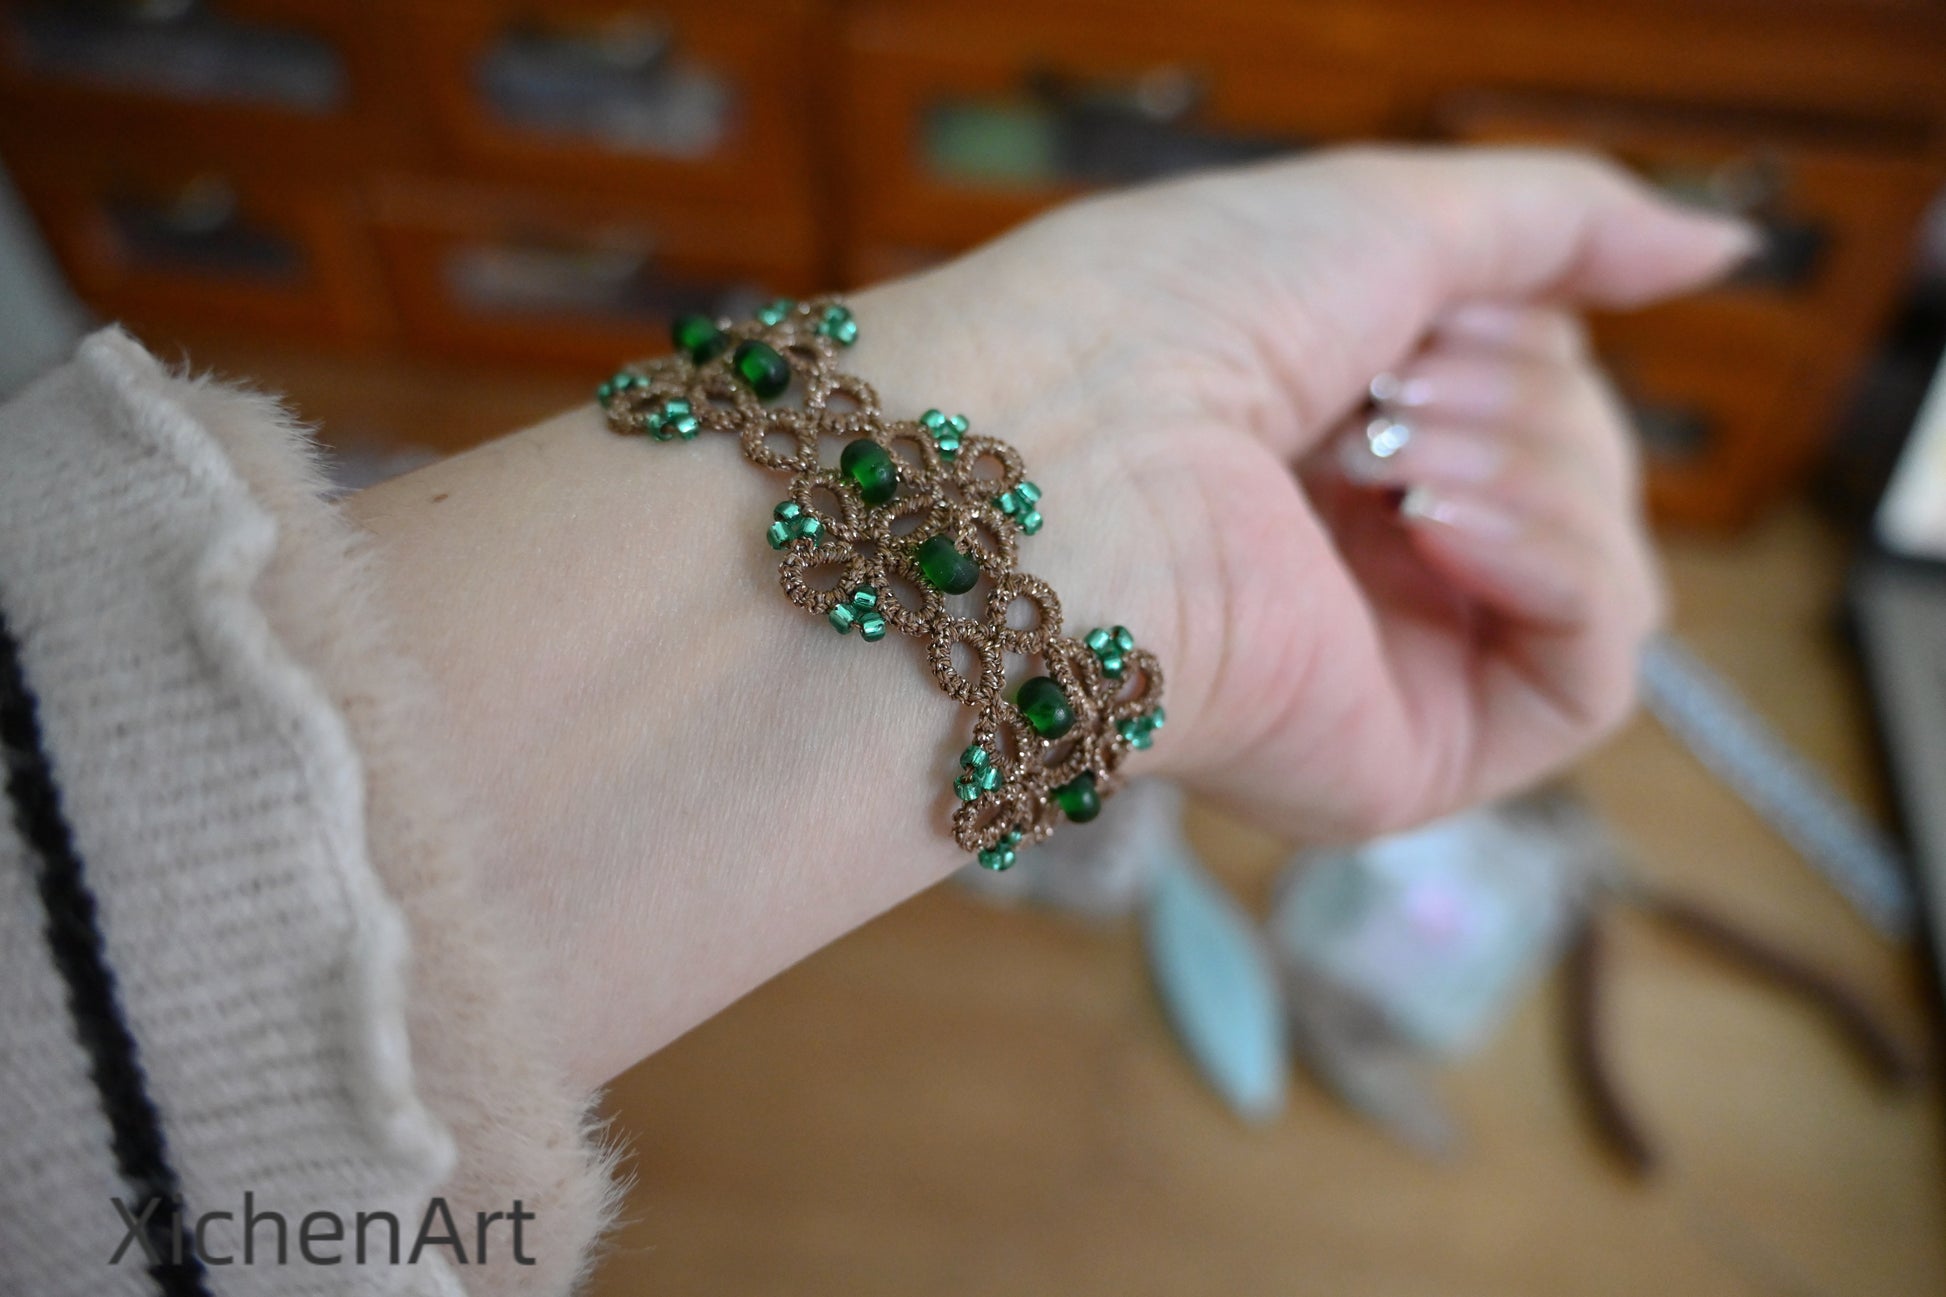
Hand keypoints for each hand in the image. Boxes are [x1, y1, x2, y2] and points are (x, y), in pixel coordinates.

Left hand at [850, 146, 1749, 841]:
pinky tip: (1446, 530)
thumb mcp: (1384, 218)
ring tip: (1403, 455)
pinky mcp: (1412, 759)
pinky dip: (1563, 571)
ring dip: (1543, 471)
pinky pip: (1594, 669)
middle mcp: (1363, 557)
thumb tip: (1720, 245)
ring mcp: (1390, 663)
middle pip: (1578, 471)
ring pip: (1603, 562)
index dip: (1517, 332)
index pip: (1526, 388)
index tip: (1426, 316)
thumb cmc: (1167, 321)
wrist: (1060, 466)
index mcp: (1334, 438)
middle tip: (1400, 391)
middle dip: (1523, 397)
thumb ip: (1558, 224)